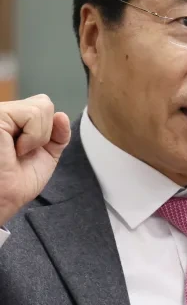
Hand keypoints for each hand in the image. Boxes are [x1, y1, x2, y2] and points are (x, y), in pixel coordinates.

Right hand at [0, 94, 70, 224]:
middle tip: (22, 153)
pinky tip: (15, 149)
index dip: (47, 131)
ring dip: (38, 138)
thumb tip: (62, 115)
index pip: (42, 106)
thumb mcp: (46, 155)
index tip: (32, 152)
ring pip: (43, 106)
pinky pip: (34, 113)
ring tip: (17, 152)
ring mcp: (1, 112)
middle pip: (44, 103)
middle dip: (44, 134)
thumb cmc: (15, 183)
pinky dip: (33, 137)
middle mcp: (4, 112)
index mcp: (12, 120)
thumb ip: (57, 135)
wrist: (1, 201)